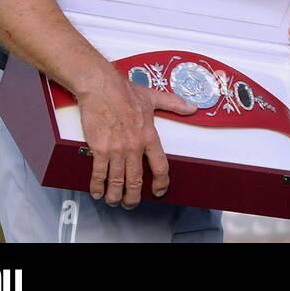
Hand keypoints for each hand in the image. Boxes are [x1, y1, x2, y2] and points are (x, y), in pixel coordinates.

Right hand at [76, 66, 196, 207]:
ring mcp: (116, 149)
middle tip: (131, 203)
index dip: (161, 182)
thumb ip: (174, 104)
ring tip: (114, 201)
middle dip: (133, 196)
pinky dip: (97, 186)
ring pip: (117, 181)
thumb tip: (192, 107)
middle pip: (137, 180)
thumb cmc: (126, 91)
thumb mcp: (153, 97)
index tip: (160, 191)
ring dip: (115, 195)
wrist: (102, 87)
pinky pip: (99, 174)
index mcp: (149, 136)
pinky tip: (96, 192)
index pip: (160, 165)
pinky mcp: (99, 149)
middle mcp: (135, 146)